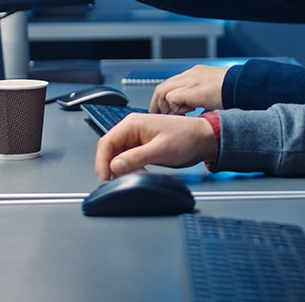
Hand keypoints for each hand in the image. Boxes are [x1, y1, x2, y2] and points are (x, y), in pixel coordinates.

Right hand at [94, 113, 217, 180]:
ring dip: (123, 170)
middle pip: (110, 151)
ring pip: (118, 157)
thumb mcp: (160, 149)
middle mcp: (132, 130)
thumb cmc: (187, 137)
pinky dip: (130, 169)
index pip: (106, 143)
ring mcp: (136, 139)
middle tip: (120, 180)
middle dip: (113, 168)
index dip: (102, 162)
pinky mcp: (142, 148)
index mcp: (132, 124)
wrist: (203, 140)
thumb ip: (135, 158)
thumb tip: (114, 166)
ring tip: (137, 175)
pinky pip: (128, 160)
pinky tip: (140, 174)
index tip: (104, 178)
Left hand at [149, 65, 228, 113]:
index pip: (173, 84)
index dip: (166, 99)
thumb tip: (197, 112)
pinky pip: (170, 98)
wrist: (242, 86)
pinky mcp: (189, 89)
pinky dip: (174, 108)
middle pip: (163, 86)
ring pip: (162, 91)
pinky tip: (187, 113)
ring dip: (165, 107)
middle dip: (158, 103)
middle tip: (159, 116)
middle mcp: (190, 74)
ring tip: (173, 117)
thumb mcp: (215, 93)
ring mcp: (189, 80)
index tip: (165, 110)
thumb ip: (204, 99)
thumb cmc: (236, 91)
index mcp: (197, 74)